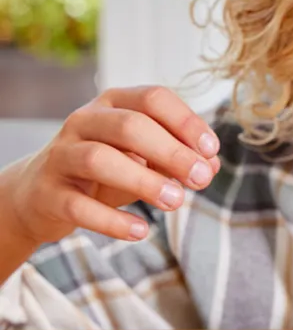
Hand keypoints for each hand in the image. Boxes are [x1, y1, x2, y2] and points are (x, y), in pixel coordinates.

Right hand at [3, 86, 220, 248]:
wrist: (42, 194)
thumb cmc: (107, 171)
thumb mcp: (145, 159)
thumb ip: (178, 159)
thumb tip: (212, 165)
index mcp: (113, 103)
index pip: (153, 98)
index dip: (186, 122)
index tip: (212, 151)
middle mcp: (83, 121)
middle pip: (129, 126)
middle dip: (172, 152)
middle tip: (202, 179)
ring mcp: (61, 155)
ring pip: (99, 159)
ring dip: (144, 181)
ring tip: (176, 201)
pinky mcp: (47, 193)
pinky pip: (79, 205)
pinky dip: (113, 221)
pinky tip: (141, 231)